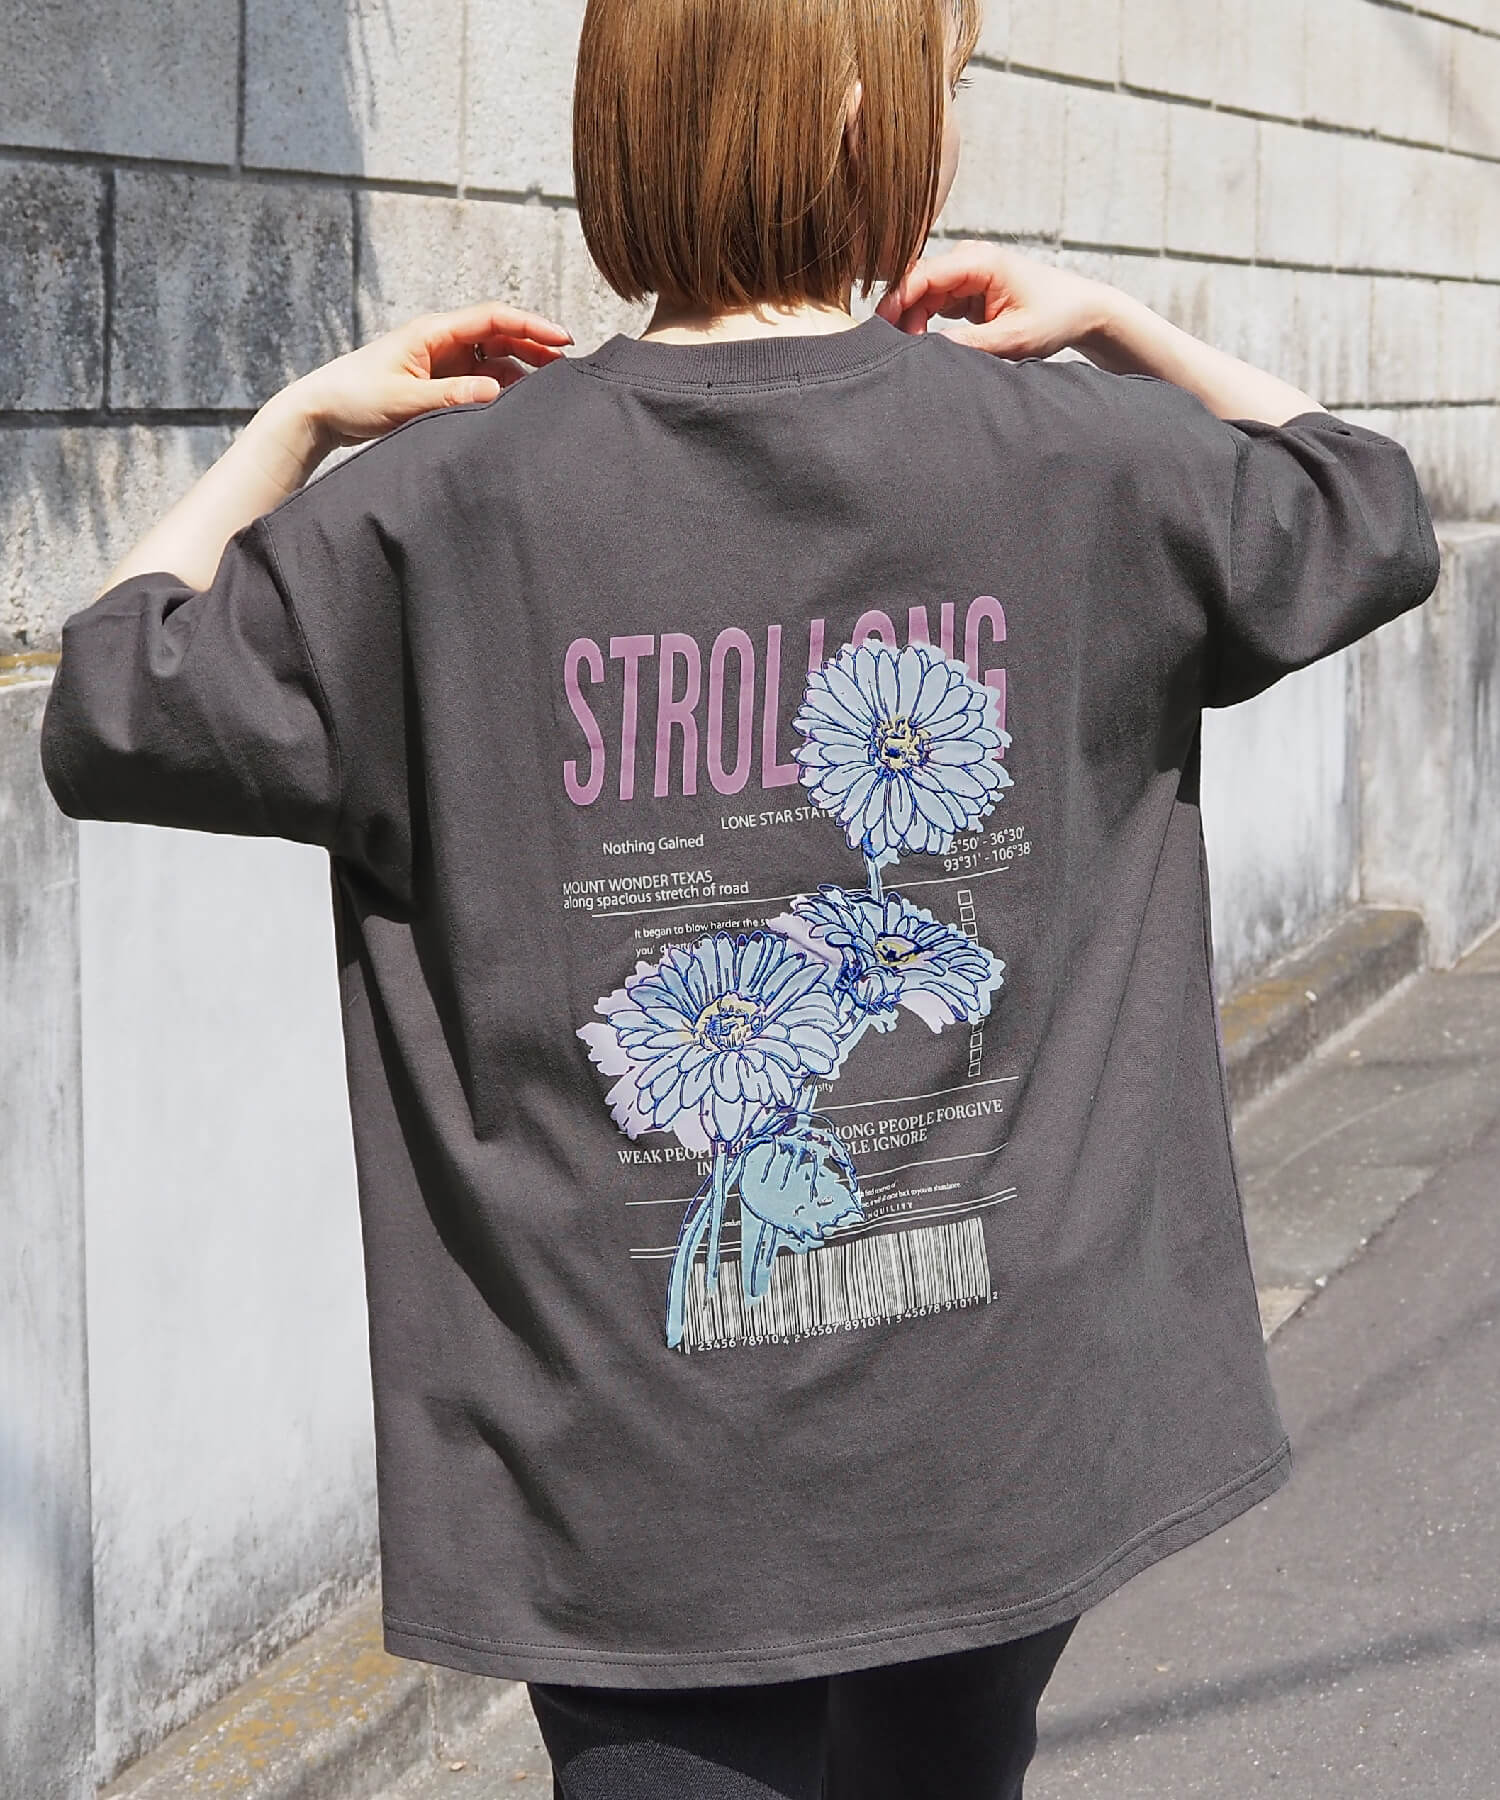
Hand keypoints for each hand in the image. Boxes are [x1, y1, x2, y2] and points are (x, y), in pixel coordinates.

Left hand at [276, 301, 574, 457]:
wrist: (322, 410)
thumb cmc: (355, 398)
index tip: (563, 340)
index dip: (531, 326)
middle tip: (569, 369)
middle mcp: (442, 341)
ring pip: (495, 358)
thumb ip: (450, 396)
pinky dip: (503, 389)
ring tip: (551, 389)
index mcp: (434, 332)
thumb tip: (495, 391)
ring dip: (523, 369)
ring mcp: (443, 361)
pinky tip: (518, 405)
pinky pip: (481, 380)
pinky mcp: (440, 382)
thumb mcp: (403, 400)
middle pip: (501, 335)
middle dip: (536, 347)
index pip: (493, 318)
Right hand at [876, 243, 1115, 360]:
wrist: (1081, 311)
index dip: (896, 301)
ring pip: (922, 297)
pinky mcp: (966, 290)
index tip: (879, 330)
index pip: (922, 274)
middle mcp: (969, 260)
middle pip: (916, 284)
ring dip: (913, 324)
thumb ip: (968, 344)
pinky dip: (925, 325)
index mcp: (979, 261)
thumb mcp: (1012, 338)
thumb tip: (926, 351)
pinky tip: (923, 346)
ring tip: (913, 354)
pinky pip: (933, 305)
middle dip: (901, 316)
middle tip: (894, 352)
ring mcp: (966, 274)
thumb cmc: (1055, 316)